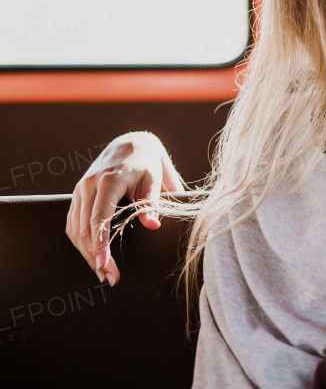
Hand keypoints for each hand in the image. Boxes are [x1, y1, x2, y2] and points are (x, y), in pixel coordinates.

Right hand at [66, 132, 185, 286]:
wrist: (131, 145)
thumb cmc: (146, 164)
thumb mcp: (155, 180)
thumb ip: (152, 203)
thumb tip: (153, 226)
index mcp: (109, 181)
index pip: (99, 218)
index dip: (100, 244)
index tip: (105, 265)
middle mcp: (89, 186)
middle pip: (84, 228)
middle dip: (94, 256)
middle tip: (109, 277)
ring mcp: (80, 190)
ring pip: (75, 229)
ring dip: (86, 253)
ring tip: (102, 273)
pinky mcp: (78, 195)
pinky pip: (73, 223)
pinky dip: (81, 242)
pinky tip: (93, 256)